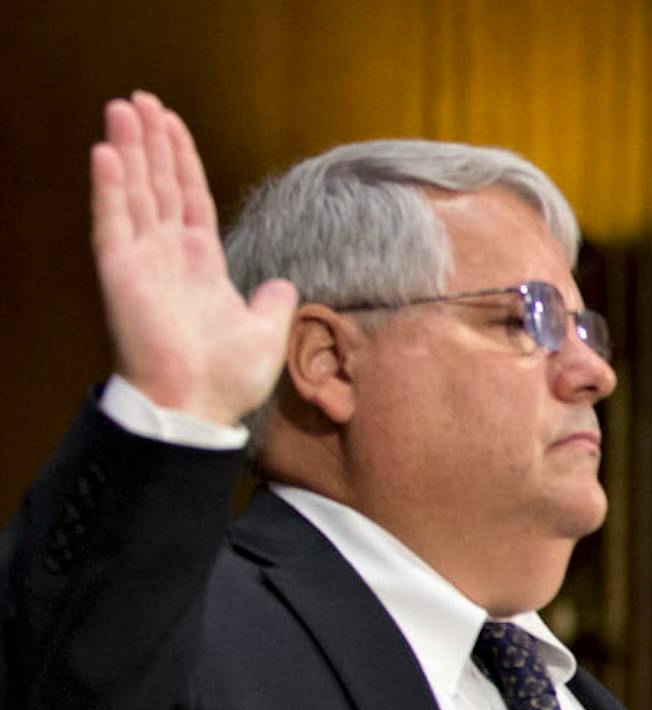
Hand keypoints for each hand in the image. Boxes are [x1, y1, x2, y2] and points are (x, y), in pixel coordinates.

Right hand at [90, 92, 295, 425]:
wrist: (201, 406)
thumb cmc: (228, 379)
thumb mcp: (265, 333)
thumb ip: (271, 303)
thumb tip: (283, 286)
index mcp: (200, 265)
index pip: (189, 199)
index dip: (181, 161)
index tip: (172, 124)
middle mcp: (167, 256)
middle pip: (157, 184)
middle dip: (150, 141)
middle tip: (141, 99)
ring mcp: (141, 261)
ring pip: (133, 191)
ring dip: (128, 148)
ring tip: (123, 107)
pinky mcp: (120, 273)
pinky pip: (112, 221)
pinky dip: (110, 186)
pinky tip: (107, 152)